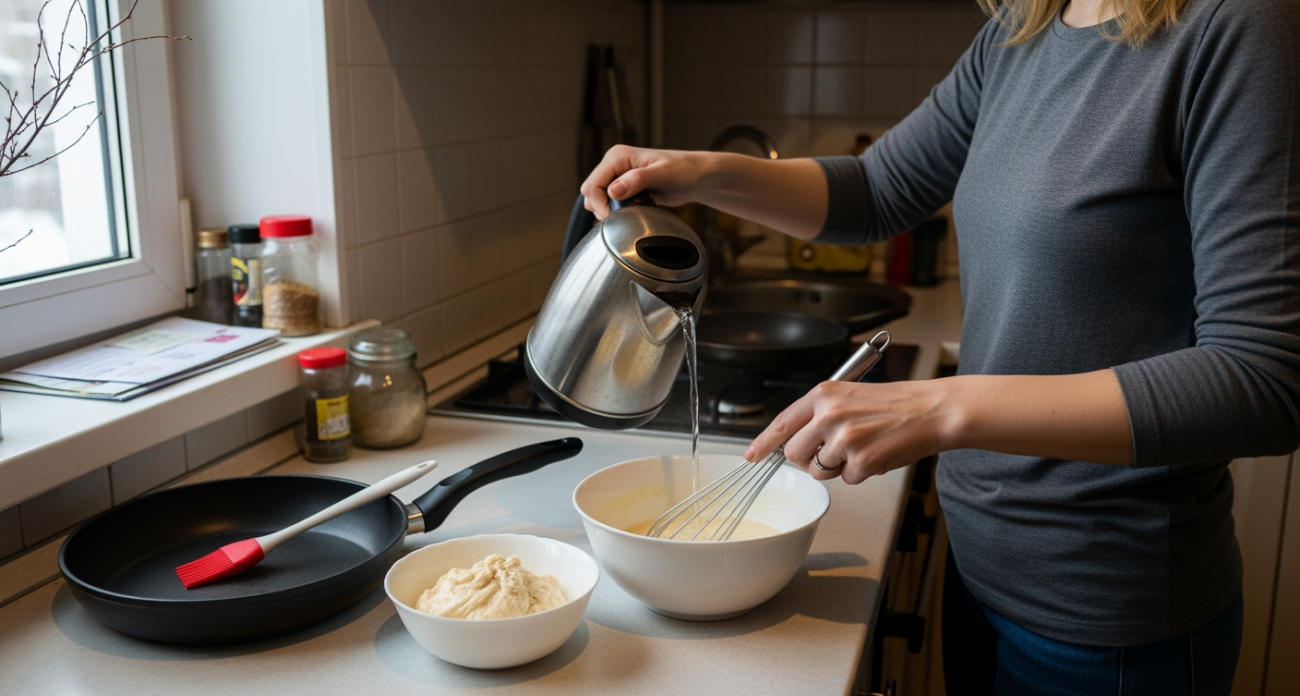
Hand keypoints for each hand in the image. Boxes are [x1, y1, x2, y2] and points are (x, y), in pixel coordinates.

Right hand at [579, 145, 714, 218]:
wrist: (696, 177)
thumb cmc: (683, 170)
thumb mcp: (661, 174)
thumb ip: (636, 181)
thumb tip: (612, 192)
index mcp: (617, 157)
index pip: (592, 184)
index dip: (599, 204)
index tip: (614, 216)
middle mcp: (614, 165)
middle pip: (591, 192)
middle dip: (602, 208)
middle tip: (623, 216)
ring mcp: (618, 177)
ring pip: (598, 199)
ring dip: (610, 210)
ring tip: (632, 210)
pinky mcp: (625, 188)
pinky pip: (610, 203)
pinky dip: (617, 211)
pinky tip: (633, 211)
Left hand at [744, 380, 950, 483]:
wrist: (932, 409)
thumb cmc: (895, 403)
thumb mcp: (850, 396)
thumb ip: (821, 414)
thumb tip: (796, 439)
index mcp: (823, 395)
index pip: (782, 422)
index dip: (763, 442)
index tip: (751, 455)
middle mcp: (828, 415)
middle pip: (794, 454)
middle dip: (808, 459)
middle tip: (831, 452)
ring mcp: (844, 439)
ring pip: (819, 471)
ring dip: (837, 468)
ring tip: (862, 448)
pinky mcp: (861, 461)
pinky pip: (847, 480)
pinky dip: (862, 473)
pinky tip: (878, 453)